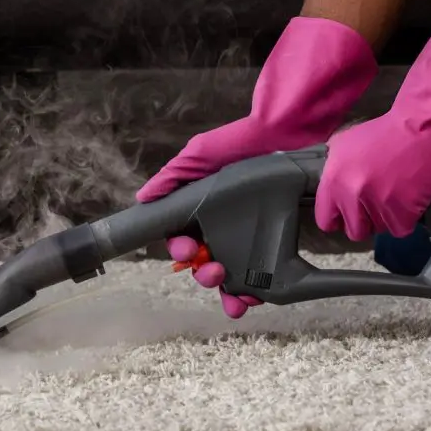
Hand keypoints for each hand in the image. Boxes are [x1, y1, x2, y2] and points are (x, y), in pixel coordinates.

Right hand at [136, 17, 376, 317]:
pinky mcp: (272, 238)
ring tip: (237, 297)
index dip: (181, 251)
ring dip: (229, 290)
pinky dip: (256, 288)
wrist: (287, 133)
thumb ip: (173, 176)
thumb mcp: (202, 154)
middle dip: (205, 275)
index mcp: (201, 207)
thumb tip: (143, 197)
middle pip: (204, 262)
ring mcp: (247, 233)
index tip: (186, 252)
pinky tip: (258, 297)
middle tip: (214, 273)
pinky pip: (261, 272)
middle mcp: (221, 224)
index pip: (183, 238)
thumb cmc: (242, 142)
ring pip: (231, 273)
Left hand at [314, 113, 430, 240]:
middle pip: (354, 231)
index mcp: (333, 180)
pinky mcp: (404, 210)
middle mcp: (351, 194)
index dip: (338, 219)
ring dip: (386, 218)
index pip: (325, 220)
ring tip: (394, 196)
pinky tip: (407, 201)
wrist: (419, 125)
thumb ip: (333, 170)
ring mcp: (378, 203)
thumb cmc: (382, 132)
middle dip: (364, 222)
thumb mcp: (344, 144)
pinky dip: (405, 219)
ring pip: (379, 229)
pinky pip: (400, 229)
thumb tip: (330, 189)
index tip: (347, 215)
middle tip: (375, 206)